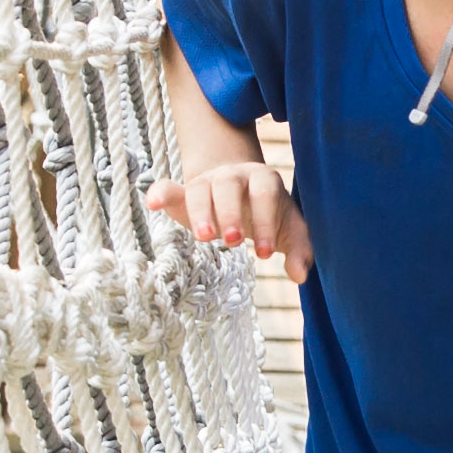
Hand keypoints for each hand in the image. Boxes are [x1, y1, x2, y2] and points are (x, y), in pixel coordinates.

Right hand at [147, 157, 312, 280]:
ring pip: (200, 187)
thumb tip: (300, 276)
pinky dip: (160, 192)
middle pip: (229, 185)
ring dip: (200, 210)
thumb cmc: (269, 213)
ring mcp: (207, 182)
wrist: (240, 190)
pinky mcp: (184, 192)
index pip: (266, 194)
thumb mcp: (289, 230)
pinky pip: (169, 187)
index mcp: (264, 180)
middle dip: (231, 211)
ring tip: (204, 237)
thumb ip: (300, 250)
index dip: (265, 222)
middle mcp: (234, 176)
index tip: (264, 254)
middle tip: (233, 242)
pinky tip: (152, 204)